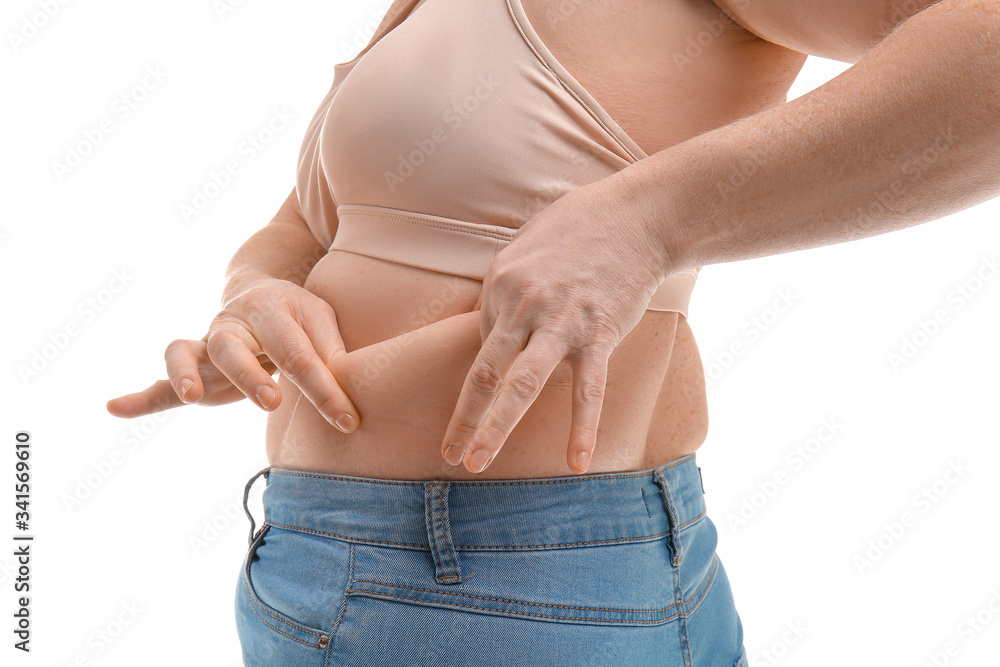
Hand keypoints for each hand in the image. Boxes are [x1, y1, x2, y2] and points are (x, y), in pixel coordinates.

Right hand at [106, 278, 359, 432]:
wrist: (264, 292)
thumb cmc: (299, 317)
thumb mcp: (322, 322)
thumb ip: (332, 352)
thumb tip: (347, 387)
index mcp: (271, 308)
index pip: (298, 353)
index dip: (324, 389)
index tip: (348, 420)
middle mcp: (233, 323)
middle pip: (233, 347)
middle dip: (250, 375)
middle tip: (273, 401)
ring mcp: (207, 342)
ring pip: (188, 353)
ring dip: (184, 374)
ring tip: (187, 395)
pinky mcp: (193, 366)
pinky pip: (161, 379)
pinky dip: (139, 396)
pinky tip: (114, 407)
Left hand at [439, 175, 670, 474]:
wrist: (638, 215)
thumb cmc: (582, 226)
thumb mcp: (528, 246)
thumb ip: (509, 286)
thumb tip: (499, 324)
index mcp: (501, 282)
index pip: (487, 338)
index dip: (494, 362)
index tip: (498, 382)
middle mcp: (523, 304)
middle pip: (485, 372)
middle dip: (464, 418)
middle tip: (450, 454)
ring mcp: (561, 322)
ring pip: (520, 385)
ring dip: (495, 428)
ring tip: (477, 463)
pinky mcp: (599, 334)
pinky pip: (588, 391)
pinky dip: (582, 429)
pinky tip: (576, 462)